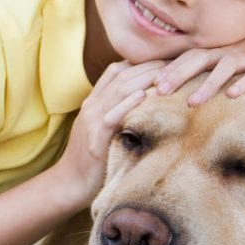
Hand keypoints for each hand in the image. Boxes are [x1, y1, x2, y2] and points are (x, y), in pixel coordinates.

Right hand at [57, 60, 165, 198]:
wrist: (69, 183)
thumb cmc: (90, 160)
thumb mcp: (101, 130)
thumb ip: (116, 114)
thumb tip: (144, 106)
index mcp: (93, 102)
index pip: (116, 70)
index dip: (140, 62)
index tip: (165, 60)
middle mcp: (92, 106)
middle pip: (121, 74)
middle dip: (148, 65)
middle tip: (175, 60)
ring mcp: (92, 120)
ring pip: (118, 89)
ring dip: (143, 78)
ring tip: (167, 72)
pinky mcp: (96, 138)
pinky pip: (112, 115)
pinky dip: (127, 103)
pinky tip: (144, 95)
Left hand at [153, 26, 244, 105]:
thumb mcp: (231, 62)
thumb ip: (208, 71)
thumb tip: (176, 87)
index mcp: (219, 50)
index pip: (188, 57)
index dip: (169, 68)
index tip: (149, 84)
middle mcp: (232, 50)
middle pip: (201, 58)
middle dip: (179, 74)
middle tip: (159, 91)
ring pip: (227, 66)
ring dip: (208, 85)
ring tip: (192, 103)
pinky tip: (233, 95)